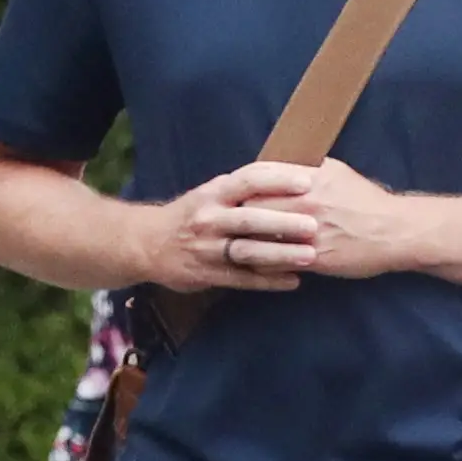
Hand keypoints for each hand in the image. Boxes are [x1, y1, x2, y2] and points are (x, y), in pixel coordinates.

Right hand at [152, 161, 321, 292]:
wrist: (147, 243)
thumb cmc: (190, 215)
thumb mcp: (210, 194)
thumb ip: (242, 191)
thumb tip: (289, 178)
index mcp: (213, 193)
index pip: (248, 180)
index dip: (277, 180)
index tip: (307, 181)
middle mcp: (209, 218)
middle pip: (249, 219)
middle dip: (283, 222)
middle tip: (314, 225)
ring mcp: (207, 248)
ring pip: (247, 251)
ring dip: (280, 254)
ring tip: (310, 257)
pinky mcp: (207, 273)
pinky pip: (242, 278)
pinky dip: (268, 281)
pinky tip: (293, 281)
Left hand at [228, 157, 426, 281]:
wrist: (395, 232)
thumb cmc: (366, 200)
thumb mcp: (337, 172)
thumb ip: (307, 168)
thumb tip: (280, 165)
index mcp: (311, 177)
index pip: (260, 177)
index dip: (239, 185)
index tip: (228, 192)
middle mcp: (307, 202)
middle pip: (253, 207)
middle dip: (236, 215)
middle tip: (223, 222)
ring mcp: (309, 232)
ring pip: (261, 237)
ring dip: (243, 242)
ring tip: (231, 244)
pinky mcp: (315, 259)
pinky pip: (277, 262)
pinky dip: (261, 264)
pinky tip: (253, 265)